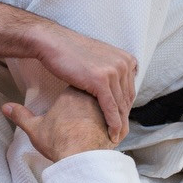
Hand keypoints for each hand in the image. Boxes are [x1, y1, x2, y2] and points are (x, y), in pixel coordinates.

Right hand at [3, 88, 114, 163]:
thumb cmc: (57, 141)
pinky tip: (107, 135)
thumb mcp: (35, 127)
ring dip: (107, 113)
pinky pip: (119, 118)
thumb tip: (4, 107)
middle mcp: (93, 94)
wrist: (79, 157)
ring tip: (96, 129)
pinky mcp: (117, 119)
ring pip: (111, 103)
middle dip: (95, 100)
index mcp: (74, 90)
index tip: (72, 107)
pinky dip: (115, 125)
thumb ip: (21, 115)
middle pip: (97, 91)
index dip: (78, 92)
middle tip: (84, 119)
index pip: (80, 83)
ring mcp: (107, 106)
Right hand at [31, 22, 135, 143]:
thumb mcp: (99, 58)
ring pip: (120, 106)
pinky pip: (110, 108)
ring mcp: (114, 71)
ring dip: (120, 126)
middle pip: (127, 99)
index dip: (125, 109)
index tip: (120, 123)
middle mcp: (124, 64)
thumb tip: (115, 83)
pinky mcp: (101, 81)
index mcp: (126, 59)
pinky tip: (111, 135)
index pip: (130, 90)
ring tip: (115, 139)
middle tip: (119, 135)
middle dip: (124, 119)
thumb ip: (111, 69)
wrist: (52, 43)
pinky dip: (113, 124)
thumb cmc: (70, 53)